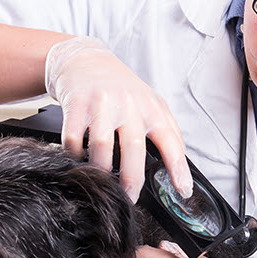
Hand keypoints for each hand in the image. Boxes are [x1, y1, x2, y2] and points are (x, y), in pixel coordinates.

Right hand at [45, 36, 192, 201]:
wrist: (86, 59)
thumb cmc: (120, 87)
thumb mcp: (150, 102)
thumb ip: (166, 130)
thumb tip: (179, 167)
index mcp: (151, 107)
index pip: (171, 141)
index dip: (179, 168)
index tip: (183, 190)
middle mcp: (128, 104)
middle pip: (133, 148)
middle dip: (132, 180)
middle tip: (129, 198)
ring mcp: (101, 103)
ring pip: (101, 146)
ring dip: (100, 170)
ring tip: (102, 179)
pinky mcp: (76, 103)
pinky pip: (74, 139)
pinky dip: (75, 154)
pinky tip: (79, 158)